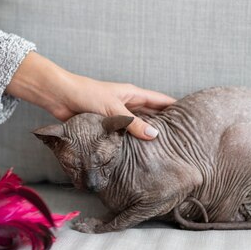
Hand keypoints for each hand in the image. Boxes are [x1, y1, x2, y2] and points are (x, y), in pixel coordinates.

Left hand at [6, 52, 175, 139]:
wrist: (59, 96)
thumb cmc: (86, 95)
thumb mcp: (114, 109)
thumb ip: (133, 123)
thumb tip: (155, 135)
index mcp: (133, 94)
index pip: (161, 100)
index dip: (176, 107)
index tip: (191, 117)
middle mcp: (128, 105)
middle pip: (152, 115)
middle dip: (164, 126)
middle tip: (180, 141)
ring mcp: (117, 116)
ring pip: (137, 127)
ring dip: (146, 137)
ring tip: (162, 152)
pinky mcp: (106, 126)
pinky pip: (123, 135)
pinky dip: (130, 143)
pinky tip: (137, 155)